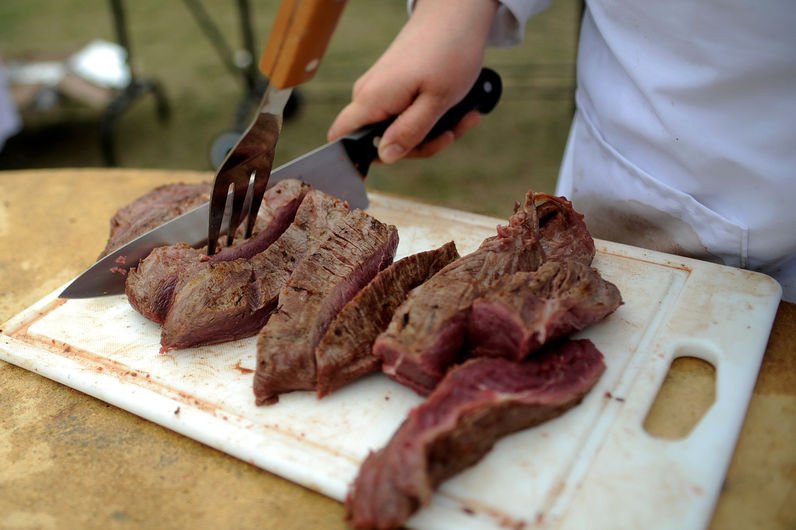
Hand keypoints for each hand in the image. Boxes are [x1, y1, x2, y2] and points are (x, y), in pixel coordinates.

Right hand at [327, 0, 498, 163]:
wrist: (456, 14)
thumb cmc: (449, 52)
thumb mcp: (436, 101)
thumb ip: (409, 132)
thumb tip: (385, 158)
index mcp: (371, 100)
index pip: (341, 139)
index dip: (356, 160)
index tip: (390, 165)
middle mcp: (368, 95)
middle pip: (380, 142)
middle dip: (419, 145)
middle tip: (452, 133)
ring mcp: (381, 90)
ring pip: (399, 129)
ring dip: (433, 132)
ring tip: (464, 118)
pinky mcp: (394, 86)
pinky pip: (406, 114)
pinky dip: (431, 117)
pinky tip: (459, 110)